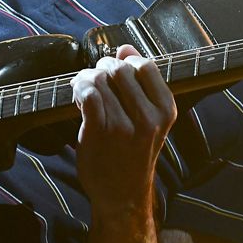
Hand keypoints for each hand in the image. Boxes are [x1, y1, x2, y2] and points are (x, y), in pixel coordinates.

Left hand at [70, 44, 177, 215]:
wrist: (121, 195)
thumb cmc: (133, 153)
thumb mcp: (149, 119)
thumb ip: (140, 83)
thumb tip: (125, 48)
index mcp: (165, 110)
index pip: (145, 65)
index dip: (125, 60)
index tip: (115, 71)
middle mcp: (149, 118)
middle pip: (119, 69)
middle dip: (102, 68)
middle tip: (95, 79)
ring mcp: (124, 127)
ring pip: (99, 79)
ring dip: (86, 78)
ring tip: (84, 88)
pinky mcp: (100, 133)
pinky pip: (88, 94)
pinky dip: (79, 87)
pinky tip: (76, 94)